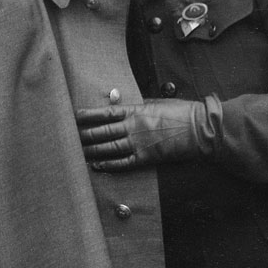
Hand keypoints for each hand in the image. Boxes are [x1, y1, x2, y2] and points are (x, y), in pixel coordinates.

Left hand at [77, 97, 221, 170]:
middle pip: (102, 132)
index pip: (106, 113)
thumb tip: (126, 109)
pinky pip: (124, 162)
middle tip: (68, 138)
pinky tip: (98, 165)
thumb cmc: (181, 112)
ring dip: (92, 151)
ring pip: (109, 148)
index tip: (75, 116)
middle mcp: (134, 127)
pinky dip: (109, 164)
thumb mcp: (158, 102)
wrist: (199, 129)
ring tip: (77, 153)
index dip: (88, 115)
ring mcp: (139, 143)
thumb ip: (140, 107)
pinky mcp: (146, 158)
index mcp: (136, 110)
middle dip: (84, 135)